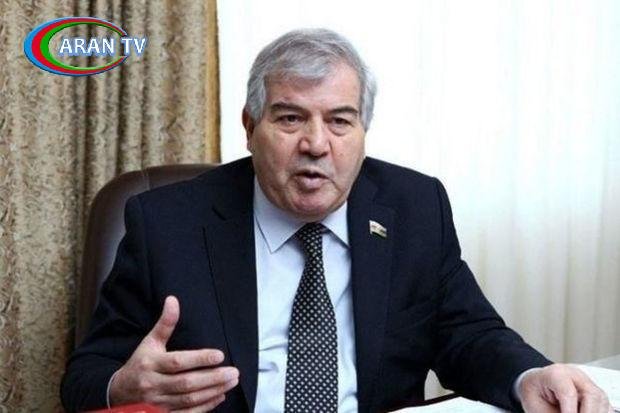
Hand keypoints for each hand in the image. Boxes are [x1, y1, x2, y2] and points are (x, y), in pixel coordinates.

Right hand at [109, 296, 238, 411]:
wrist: (119, 392)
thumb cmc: (140, 363)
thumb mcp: (150, 342)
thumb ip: (165, 323)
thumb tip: (173, 300)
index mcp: (150, 364)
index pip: (177, 362)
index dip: (199, 359)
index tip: (220, 355)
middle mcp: (153, 385)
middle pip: (186, 383)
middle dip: (212, 378)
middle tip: (233, 371)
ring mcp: (158, 403)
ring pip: (189, 399)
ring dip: (213, 391)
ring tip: (231, 381)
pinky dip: (205, 406)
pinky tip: (220, 396)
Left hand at [519, 363, 611, 412]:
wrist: (536, 385)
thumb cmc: (534, 393)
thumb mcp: (535, 405)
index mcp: (555, 374)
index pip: (568, 392)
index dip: (570, 411)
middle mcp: (574, 375)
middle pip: (591, 394)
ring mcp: (587, 383)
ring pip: (601, 400)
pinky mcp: (595, 393)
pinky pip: (604, 406)